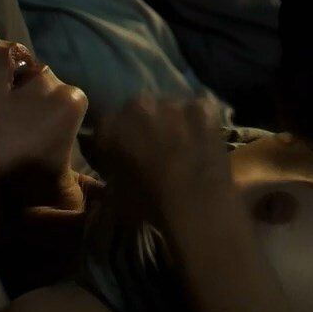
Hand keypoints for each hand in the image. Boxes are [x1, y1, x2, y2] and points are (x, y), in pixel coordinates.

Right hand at [91, 94, 230, 214]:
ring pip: (170, 108)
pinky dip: (200, 123)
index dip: (118, 140)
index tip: (126, 154)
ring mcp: (172, 103)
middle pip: (139, 109)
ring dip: (173, 121)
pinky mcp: (203, 107)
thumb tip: (118, 162)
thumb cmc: (150, 205)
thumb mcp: (115, 192)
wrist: (196, 208)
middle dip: (144, 124)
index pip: (108, 125)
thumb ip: (112, 167)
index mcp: (110, 125)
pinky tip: (204, 141)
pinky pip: (200, 110)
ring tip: (183, 146)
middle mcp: (138, 106)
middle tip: (156, 149)